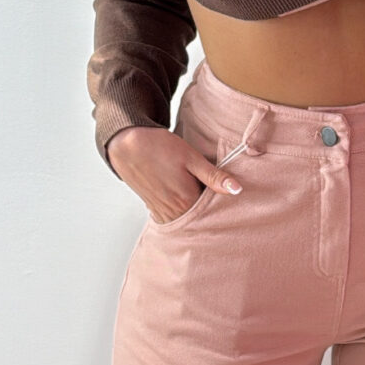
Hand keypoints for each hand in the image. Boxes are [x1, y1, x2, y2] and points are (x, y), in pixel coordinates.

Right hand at [107, 125, 242, 223]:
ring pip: (186, 220)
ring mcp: (162, 211)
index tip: (230, 199)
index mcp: (186, 200)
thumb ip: (214, 177)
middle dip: (210, 213)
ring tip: (199, 198)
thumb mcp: (191, 158)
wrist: (127, 144)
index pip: (213, 212)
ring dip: (195, 213)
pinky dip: (181, 212)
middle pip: (200, 219)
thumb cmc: (159, 147)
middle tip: (216, 200)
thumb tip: (237, 190)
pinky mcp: (153, 208)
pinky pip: (173, 217)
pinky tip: (184, 200)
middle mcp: (174, 211)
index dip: (223, 205)